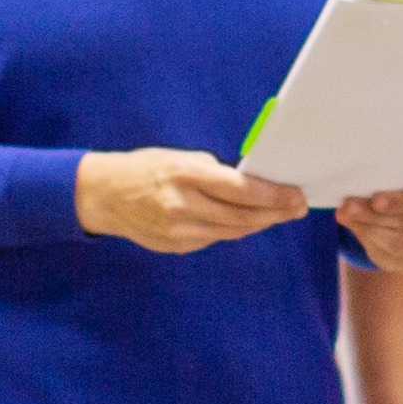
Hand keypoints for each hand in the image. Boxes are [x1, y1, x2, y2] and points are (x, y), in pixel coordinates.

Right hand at [75, 149, 305, 253]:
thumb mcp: (179, 158)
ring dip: (259, 223)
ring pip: (232, 232)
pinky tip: (246, 222)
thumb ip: (214, 172)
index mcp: (186, 175)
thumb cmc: (145, 169)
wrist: (104, 195)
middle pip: (243, 216)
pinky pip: (214, 239)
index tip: (296, 195)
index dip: (274, 196)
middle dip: (276, 213)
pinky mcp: (176, 246)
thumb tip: (250, 184)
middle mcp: (183, 206)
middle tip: (297, 208)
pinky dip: (232, 229)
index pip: (242, 190)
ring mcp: (179, 230)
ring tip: (278, 215)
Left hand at [338, 180, 402, 273]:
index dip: (401, 201)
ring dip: (367, 229)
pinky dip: (368, 242)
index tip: (375, 200)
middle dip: (375, 215)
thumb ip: (393, 181)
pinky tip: (355, 227)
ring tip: (345, 215)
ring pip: (398, 244)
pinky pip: (388, 258)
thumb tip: (357, 189)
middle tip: (348, 206)